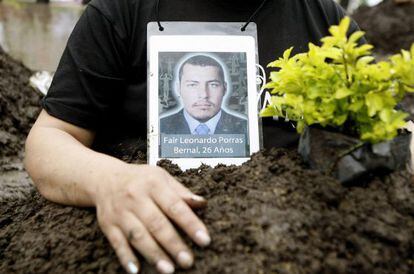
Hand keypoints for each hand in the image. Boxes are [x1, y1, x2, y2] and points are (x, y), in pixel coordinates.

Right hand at [94, 164, 209, 273]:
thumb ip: (181, 192)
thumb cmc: (140, 179)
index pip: (175, 206)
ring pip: (138, 236)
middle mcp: (136, 198)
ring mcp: (120, 213)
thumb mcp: (162, 178)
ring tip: (168, 269)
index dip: (190, 224)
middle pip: (156, 224)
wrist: (105, 179)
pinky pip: (117, 243)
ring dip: (153, 254)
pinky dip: (126, 257)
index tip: (204, 239)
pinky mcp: (108, 225)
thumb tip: (202, 203)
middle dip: (173, 244)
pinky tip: (136, 270)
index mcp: (153, 184)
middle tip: (188, 261)